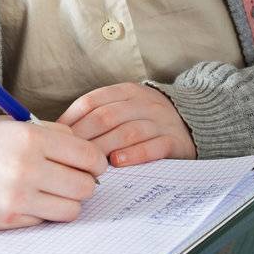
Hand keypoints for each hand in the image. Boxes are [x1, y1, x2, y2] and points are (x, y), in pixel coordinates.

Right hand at [0, 116, 107, 230]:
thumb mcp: (16, 124)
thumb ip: (53, 134)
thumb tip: (91, 156)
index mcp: (30, 139)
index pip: (88, 157)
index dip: (96, 162)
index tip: (93, 164)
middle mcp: (26, 169)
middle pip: (85, 186)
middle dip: (84, 182)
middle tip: (73, 177)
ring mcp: (17, 198)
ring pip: (71, 209)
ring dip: (67, 200)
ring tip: (52, 189)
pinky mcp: (9, 219)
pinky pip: (46, 221)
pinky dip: (44, 211)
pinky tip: (30, 198)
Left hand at [58, 83, 195, 166]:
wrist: (195, 120)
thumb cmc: (147, 118)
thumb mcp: (125, 107)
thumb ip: (98, 115)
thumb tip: (61, 132)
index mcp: (126, 91)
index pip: (92, 101)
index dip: (71, 120)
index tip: (58, 138)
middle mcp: (143, 103)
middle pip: (106, 117)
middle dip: (84, 137)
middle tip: (69, 156)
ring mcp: (160, 121)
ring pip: (128, 131)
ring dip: (105, 147)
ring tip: (90, 162)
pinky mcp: (175, 140)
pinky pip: (154, 146)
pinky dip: (134, 154)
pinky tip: (119, 162)